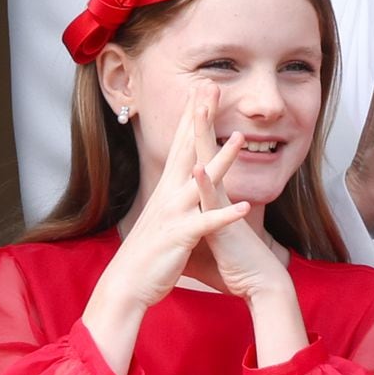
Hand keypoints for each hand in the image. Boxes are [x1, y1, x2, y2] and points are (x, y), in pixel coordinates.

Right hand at [83, 87, 250, 374]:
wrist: (126, 286)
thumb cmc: (147, 256)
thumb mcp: (162, 220)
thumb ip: (173, 201)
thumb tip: (180, 186)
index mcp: (166, 191)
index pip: (179, 146)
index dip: (189, 118)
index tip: (200, 92)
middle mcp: (168, 196)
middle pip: (187, 149)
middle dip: (199, 118)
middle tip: (211, 88)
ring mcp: (175, 214)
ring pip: (202, 181)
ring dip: (222, 159)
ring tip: (241, 138)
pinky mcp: (181, 236)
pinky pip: (208, 223)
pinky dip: (227, 215)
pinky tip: (247, 206)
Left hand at [190, 86, 308, 365]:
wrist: (259, 283)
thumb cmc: (233, 265)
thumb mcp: (205, 240)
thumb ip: (193, 223)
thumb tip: (180, 218)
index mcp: (210, 195)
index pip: (199, 154)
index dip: (194, 127)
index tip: (191, 100)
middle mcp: (217, 194)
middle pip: (206, 148)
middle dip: (202, 116)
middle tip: (204, 84)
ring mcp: (221, 206)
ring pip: (211, 165)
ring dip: (205, 138)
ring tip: (199, 109)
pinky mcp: (224, 224)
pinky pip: (213, 202)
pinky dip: (205, 185)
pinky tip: (198, 168)